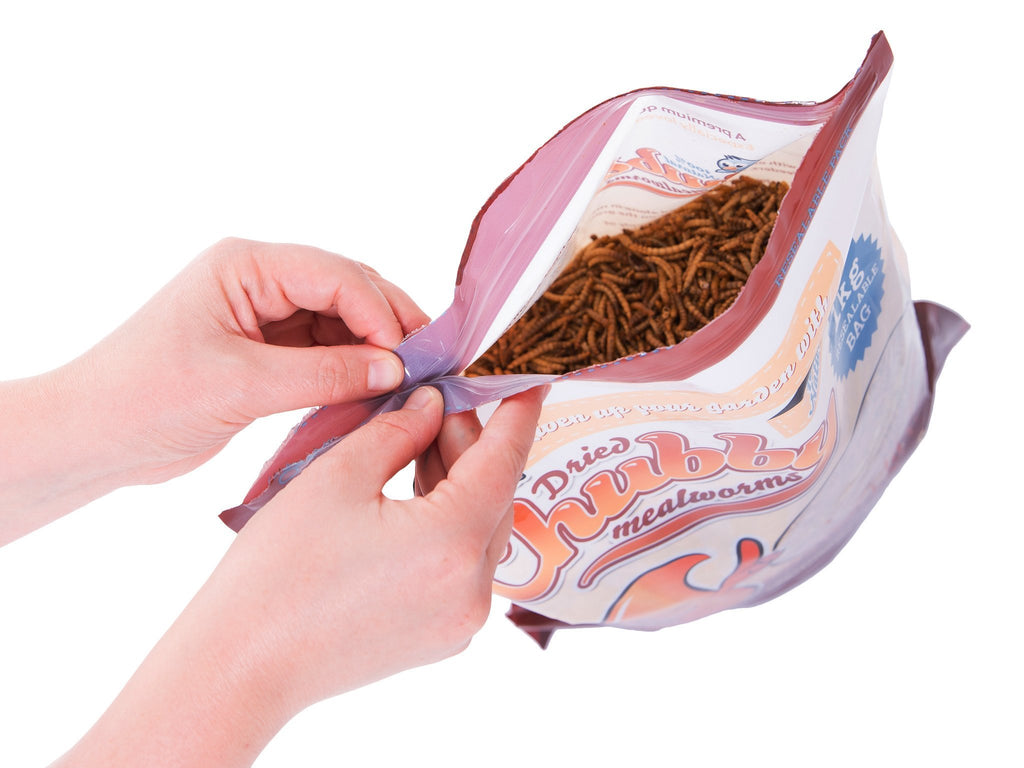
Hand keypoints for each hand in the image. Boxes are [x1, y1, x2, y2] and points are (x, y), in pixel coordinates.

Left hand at [1, 238, 427, 542]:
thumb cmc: (147, 398)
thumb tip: (396, 370)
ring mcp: (264, 315)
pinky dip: (351, 372)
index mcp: (245, 266)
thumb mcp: (242, 385)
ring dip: (374, 351)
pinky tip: (373, 394)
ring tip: (406, 386)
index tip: (412, 360)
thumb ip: (324, 374)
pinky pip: (325, 352)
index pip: (337, 276)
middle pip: (348, 291)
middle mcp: (259, 280)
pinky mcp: (267, 351)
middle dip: (390, 326)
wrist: (96, 437)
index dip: (382, 314)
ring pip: (342, 323)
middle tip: (430, 367)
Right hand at [50, 385, 544, 766]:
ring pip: (479, 528)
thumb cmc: (278, 572)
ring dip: (457, 481)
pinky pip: (463, 564)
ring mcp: (461, 619)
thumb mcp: (338, 476)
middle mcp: (473, 588)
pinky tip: (413, 493)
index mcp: (453, 542)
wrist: (241, 665)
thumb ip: (399, 430)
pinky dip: (448, 522)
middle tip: (438, 400)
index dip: (518, 411)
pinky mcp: (442, 636)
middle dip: (469, 442)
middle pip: (492, 493)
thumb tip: (433, 405)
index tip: (529, 377)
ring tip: (418, 440)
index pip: (505, 459)